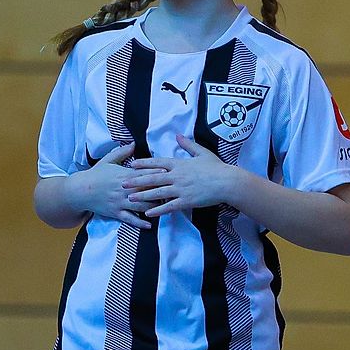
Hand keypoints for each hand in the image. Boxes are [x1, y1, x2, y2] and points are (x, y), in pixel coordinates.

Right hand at [67, 142, 163, 228]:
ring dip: (154, 207)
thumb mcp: (108, 160)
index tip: (170, 173)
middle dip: (161, 192)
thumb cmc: (96, 174)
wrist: (80, 190)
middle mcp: (124, 189)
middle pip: (146, 191)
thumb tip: (134, 143)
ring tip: (166, 208)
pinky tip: (150, 225)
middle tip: (174, 192)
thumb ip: (122, 152)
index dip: (158, 174)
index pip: (144, 174)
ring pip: (141, 206)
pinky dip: (140, 222)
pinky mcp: (116, 213)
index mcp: (124, 175)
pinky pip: (130, 219)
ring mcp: (120, 202)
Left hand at [124, 134, 238, 216]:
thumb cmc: (216, 167)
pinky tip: (148, 213)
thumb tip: (177, 135)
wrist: (227, 182)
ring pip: (157, 193)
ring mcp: (181, 189)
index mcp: (179, 164)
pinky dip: (158, 210)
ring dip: (143, 196)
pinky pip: (169, 206)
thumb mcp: (202, 152)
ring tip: (130, 198)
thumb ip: (188, 145)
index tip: (131, 165)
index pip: (157, 163)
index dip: (143, 164)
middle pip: (152, 178)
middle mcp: (177, 176)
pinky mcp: (186, 201)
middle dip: (136, 181)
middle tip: (123, 183)